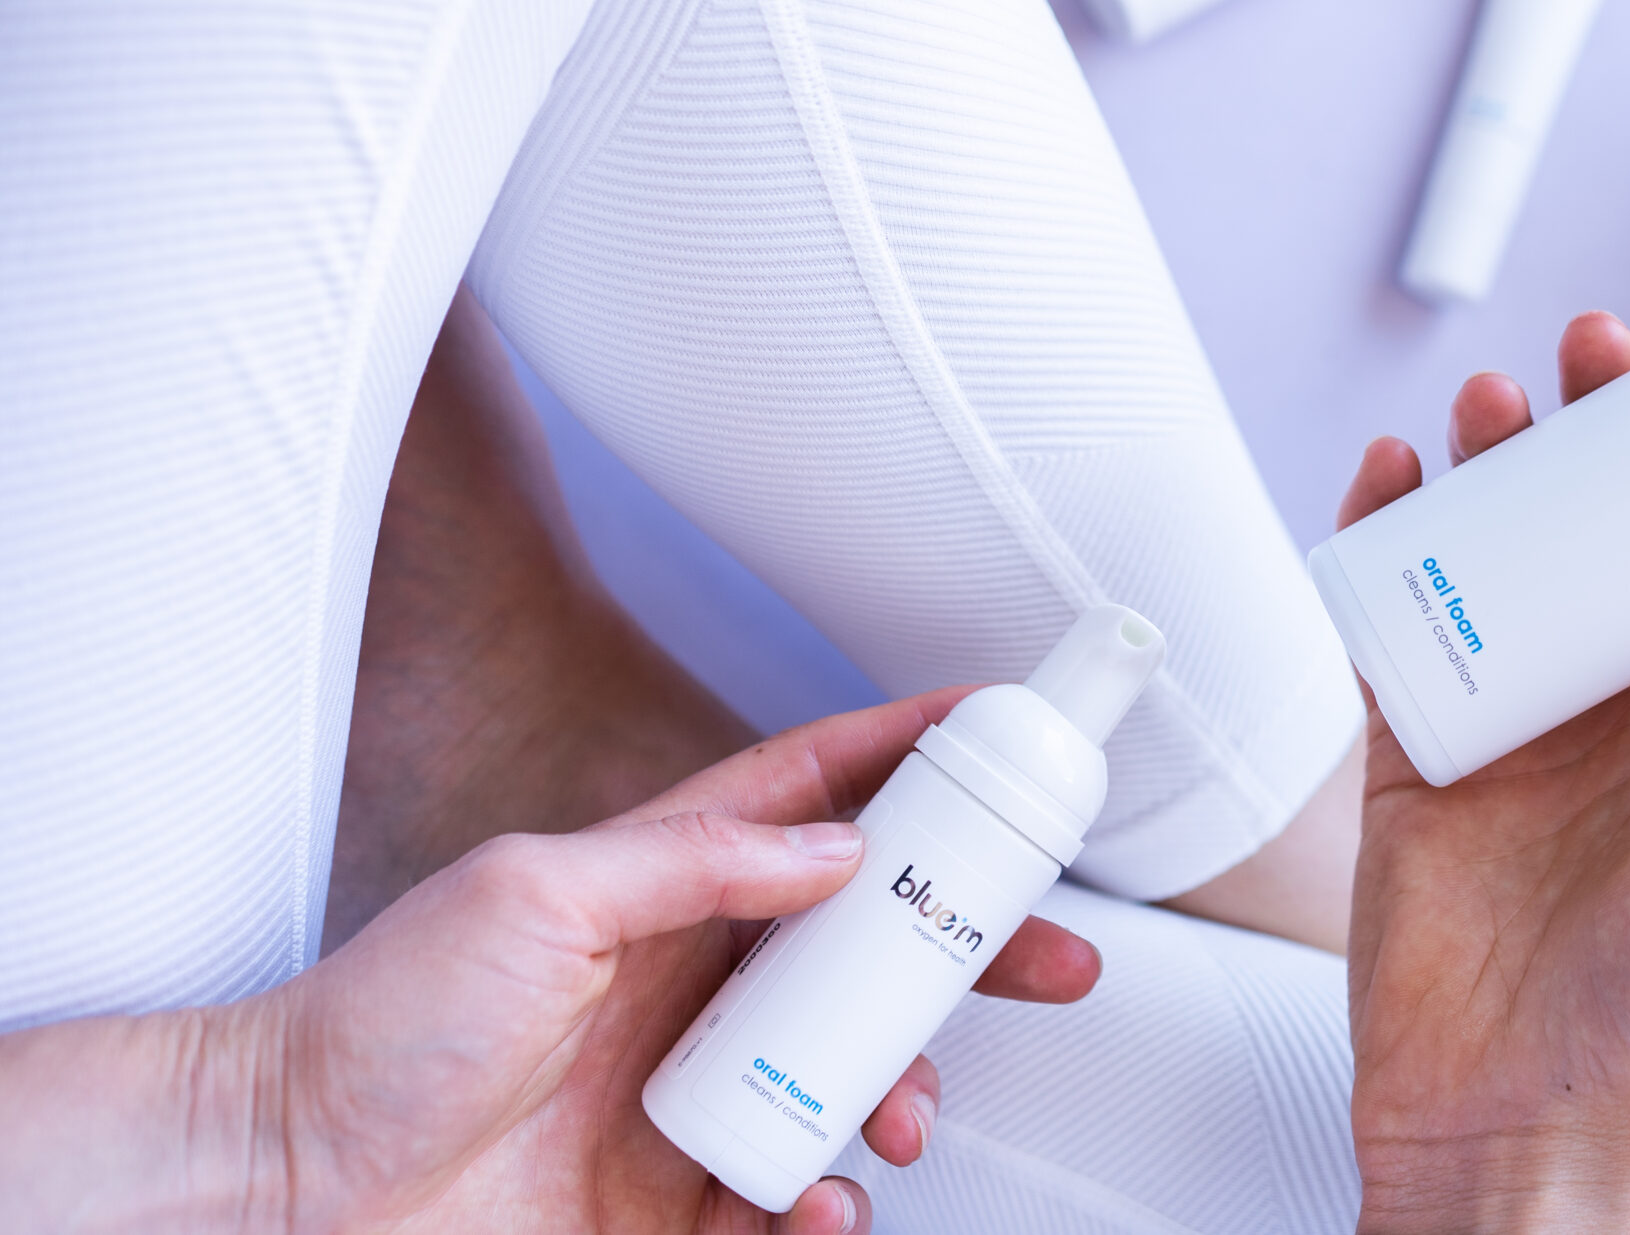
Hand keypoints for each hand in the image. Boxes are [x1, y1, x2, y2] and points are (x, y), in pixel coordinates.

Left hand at [0, 692, 1099, 1233]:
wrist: (288, 1181)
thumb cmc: (379, 1021)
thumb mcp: (535, 895)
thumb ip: (693, 860)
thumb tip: (832, 847)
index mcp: (668, 883)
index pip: (816, 795)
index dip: (910, 754)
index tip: (999, 728)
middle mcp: (698, 979)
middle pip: (873, 941)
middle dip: (974, 943)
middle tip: (1055, 955)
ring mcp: (695, 1087)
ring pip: (853, 1074)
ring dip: (904, 1088)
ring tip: (899, 1112)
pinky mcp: (678, 1196)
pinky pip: (794, 1194)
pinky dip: (827, 1204)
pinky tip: (815, 1201)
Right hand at [1341, 312, 1629, 1234]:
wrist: (1515, 1116)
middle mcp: (1626, 696)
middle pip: (1614, 522)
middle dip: (1599, 427)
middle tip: (1587, 356)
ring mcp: (1519, 712)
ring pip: (1506, 549)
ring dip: (1494, 464)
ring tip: (1486, 404)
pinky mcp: (1419, 742)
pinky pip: (1400, 616)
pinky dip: (1385, 538)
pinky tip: (1388, 480)